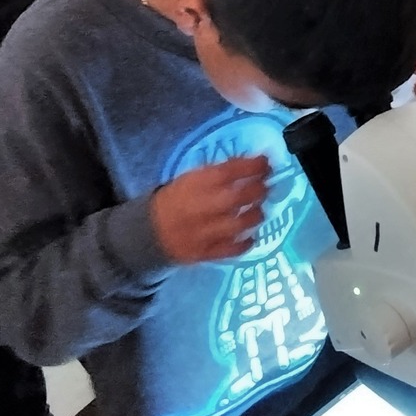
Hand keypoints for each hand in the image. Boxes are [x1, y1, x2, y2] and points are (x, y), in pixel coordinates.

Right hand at [151, 155, 270, 262]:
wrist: (148, 232)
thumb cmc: (173, 200)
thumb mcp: (188, 179)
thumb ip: (215, 173)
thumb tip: (248, 163)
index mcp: (193, 185)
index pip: (227, 172)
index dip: (251, 167)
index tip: (265, 162)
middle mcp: (200, 208)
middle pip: (236, 198)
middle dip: (257, 190)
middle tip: (266, 187)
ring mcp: (203, 233)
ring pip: (238, 225)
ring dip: (255, 215)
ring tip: (258, 210)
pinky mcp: (205, 253)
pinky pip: (231, 250)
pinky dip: (245, 243)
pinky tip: (250, 236)